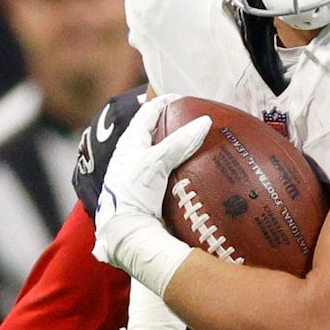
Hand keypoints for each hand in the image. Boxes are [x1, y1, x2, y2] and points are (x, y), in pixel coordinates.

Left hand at [90, 99, 209, 270]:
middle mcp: (130, 156)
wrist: (124, 232)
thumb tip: (204, 121)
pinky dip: (175, 165)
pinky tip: (187, 170)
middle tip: (189, 117)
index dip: (164, 102)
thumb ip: (179, 142)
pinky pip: (162, 171)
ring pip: (156, 151)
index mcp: (129, 143)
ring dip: (172, 144)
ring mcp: (136, 174)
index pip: (147, 113)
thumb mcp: (156, 163)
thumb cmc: (133, 193)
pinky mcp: (144, 191)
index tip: (182, 97)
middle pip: (151, 131)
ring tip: (191, 140)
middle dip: (168, 122)